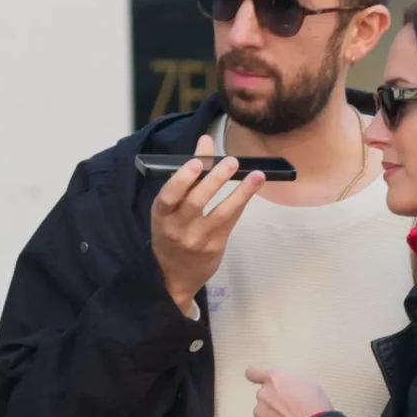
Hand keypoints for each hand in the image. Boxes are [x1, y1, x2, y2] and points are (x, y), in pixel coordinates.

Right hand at [151, 134, 264, 313]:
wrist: (173, 276)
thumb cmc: (171, 233)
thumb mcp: (170, 207)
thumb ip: (188, 175)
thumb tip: (206, 140)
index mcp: (161, 214)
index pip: (168, 195)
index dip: (181, 179)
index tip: (195, 162)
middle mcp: (177, 228)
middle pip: (196, 202)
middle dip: (214, 179)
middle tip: (231, 161)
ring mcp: (197, 239)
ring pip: (220, 213)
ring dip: (240, 192)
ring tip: (256, 174)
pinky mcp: (215, 246)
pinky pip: (231, 221)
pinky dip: (242, 202)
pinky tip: (252, 187)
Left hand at [246, 366, 333, 416]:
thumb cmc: (317, 407)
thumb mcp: (310, 388)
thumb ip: (293, 389)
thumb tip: (291, 398)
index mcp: (275, 379)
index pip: (254, 372)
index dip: (255, 376)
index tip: (256, 380)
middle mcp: (263, 395)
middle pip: (263, 400)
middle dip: (273, 407)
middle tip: (289, 416)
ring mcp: (259, 415)